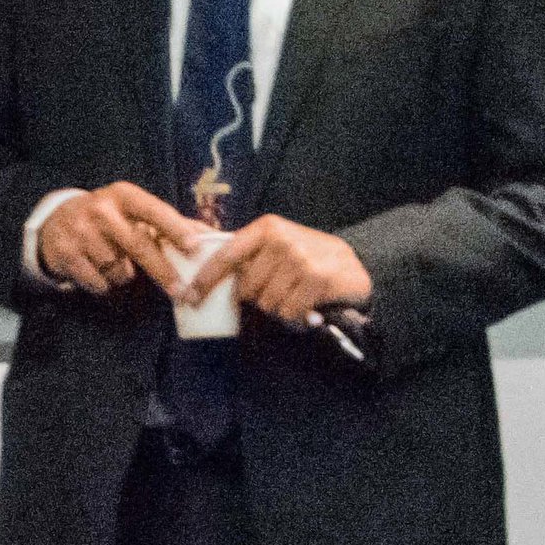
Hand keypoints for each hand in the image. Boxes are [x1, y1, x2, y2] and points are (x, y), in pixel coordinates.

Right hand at [38, 182, 207, 295]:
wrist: (54, 221)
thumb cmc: (107, 217)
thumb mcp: (133, 210)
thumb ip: (170, 222)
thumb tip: (212, 235)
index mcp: (123, 195)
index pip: (154, 211)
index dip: (175, 229)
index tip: (194, 246)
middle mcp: (100, 210)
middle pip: (139, 246)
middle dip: (163, 272)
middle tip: (182, 291)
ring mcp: (80, 231)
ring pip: (118, 270)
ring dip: (124, 276)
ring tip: (116, 264)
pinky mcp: (65, 253)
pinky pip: (98, 282)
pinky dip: (104, 284)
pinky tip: (98, 272)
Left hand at [181, 214, 372, 324]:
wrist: (355, 266)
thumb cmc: (307, 258)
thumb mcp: (275, 246)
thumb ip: (243, 252)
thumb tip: (195, 257)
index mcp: (265, 228)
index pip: (225, 256)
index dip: (204, 280)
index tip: (189, 297)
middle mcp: (281, 239)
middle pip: (245, 289)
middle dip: (258, 298)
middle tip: (280, 291)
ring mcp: (300, 257)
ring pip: (266, 303)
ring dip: (279, 308)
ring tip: (296, 296)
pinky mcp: (317, 277)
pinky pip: (288, 312)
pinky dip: (295, 317)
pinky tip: (308, 306)